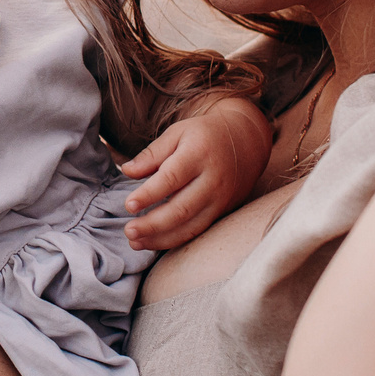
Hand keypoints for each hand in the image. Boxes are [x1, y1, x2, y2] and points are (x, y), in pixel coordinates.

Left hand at [119, 95, 271, 249]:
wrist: (247, 142)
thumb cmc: (205, 136)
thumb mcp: (178, 133)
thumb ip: (152, 154)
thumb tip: (126, 171)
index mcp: (198, 154)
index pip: (172, 178)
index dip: (149, 194)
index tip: (128, 205)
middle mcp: (212, 180)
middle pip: (182, 208)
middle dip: (153, 224)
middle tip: (129, 230)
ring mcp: (220, 199)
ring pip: (190, 226)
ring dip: (161, 238)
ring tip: (135, 242)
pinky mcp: (222, 212)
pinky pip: (197, 231)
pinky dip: (174, 240)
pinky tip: (153, 242)